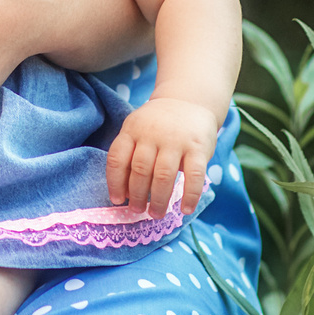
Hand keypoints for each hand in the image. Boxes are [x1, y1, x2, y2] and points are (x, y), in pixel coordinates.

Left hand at [106, 97, 219, 215]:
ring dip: (159, 200)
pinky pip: (193, 176)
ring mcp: (176, 140)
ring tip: (156, 214)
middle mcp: (152, 134)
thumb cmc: (158, 124)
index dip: (115, 182)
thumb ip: (131, 155)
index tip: (118, 200)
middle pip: (140, 170)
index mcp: (132, 129)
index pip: (117, 158)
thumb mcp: (138, 130)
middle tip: (138, 211)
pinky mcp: (198, 147)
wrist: (189, 100)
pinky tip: (185, 209)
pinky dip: (190, 196)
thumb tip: (125, 194)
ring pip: (163, 176)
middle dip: (137, 196)